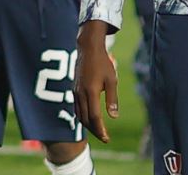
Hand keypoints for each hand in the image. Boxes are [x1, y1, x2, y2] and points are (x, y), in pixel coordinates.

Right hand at [74, 20, 118, 141]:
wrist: (88, 49)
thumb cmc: (103, 63)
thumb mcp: (112, 80)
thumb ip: (112, 99)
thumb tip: (114, 117)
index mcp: (91, 91)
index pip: (94, 117)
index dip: (100, 130)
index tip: (107, 138)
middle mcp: (81, 94)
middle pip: (85, 119)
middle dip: (95, 131)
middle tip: (104, 138)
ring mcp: (75, 92)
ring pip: (79, 115)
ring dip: (88, 125)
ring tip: (98, 131)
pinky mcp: (74, 89)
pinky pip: (77, 108)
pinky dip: (83, 117)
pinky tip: (89, 119)